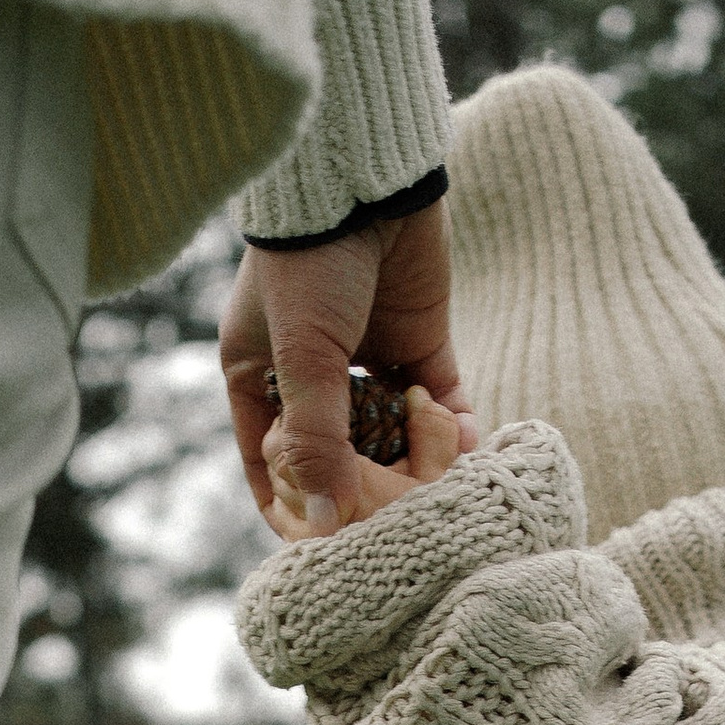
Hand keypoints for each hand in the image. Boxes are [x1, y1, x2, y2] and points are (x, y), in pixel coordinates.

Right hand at [220, 200, 477, 538]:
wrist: (366, 177)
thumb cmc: (312, 263)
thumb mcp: (303, 356)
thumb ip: (316, 442)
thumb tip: (327, 526)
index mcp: (260, 378)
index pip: (271, 464)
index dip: (294, 510)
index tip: (324, 546)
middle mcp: (312, 376)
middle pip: (338, 459)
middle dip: (366, 491)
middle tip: (393, 517)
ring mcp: (368, 360)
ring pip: (392, 437)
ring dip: (415, 463)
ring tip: (436, 483)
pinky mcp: (420, 342)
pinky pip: (438, 404)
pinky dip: (453, 427)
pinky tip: (465, 440)